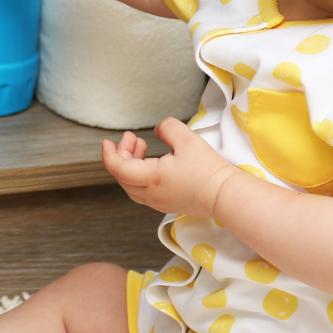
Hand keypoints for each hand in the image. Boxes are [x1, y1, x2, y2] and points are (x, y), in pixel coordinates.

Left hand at [101, 117, 242, 218]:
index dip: (109, 154)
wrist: (225, 195)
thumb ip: (167, 128)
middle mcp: (151, 194)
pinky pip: (143, 191)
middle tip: (131, 138)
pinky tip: (152, 163)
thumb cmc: (208, 170)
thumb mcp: (187, 139)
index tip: (107, 142)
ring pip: (132, 185)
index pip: (118, 168)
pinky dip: (140, 175)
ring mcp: (158, 202)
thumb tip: (158, 130)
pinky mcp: (167, 204)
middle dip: (122, 154)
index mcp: (151, 178)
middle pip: (123, 176)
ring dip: (131, 165)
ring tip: (142, 146)